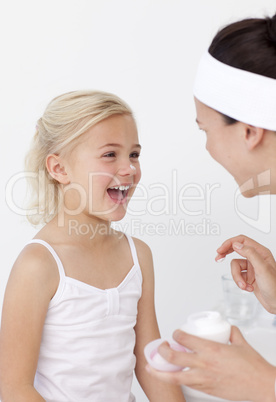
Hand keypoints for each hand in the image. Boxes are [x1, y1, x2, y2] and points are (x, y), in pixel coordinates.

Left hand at [146, 326, 275, 401]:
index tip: (175, 334)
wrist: (261, 386)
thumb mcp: (240, 342)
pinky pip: (186, 385)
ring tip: (151, 366)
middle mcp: (204, 364)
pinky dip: (176, 380)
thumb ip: (231, 333)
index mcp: (210, 349)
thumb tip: (227, 329)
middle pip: (173, 357)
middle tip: (160, 347)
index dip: (176, 334)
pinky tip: (171, 377)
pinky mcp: (207, 390)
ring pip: (174, 377)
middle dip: (161, 351)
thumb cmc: (253, 367)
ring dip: (160, 371)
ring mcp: (204, 379)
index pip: (183, 339)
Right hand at [216, 234, 275, 312]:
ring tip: (244, 285)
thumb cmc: (275, 287)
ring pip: (235, 267)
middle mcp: (256, 258)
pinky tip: (248, 288)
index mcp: (261, 252)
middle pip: (236, 250)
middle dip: (226, 255)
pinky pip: (238, 276)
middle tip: (218, 258)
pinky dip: (240, 283)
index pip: (242, 241)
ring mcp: (252, 267)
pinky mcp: (249, 277)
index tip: (220, 250)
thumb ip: (250, 254)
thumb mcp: (262, 268)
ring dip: (237, 277)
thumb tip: (236, 245)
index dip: (229, 243)